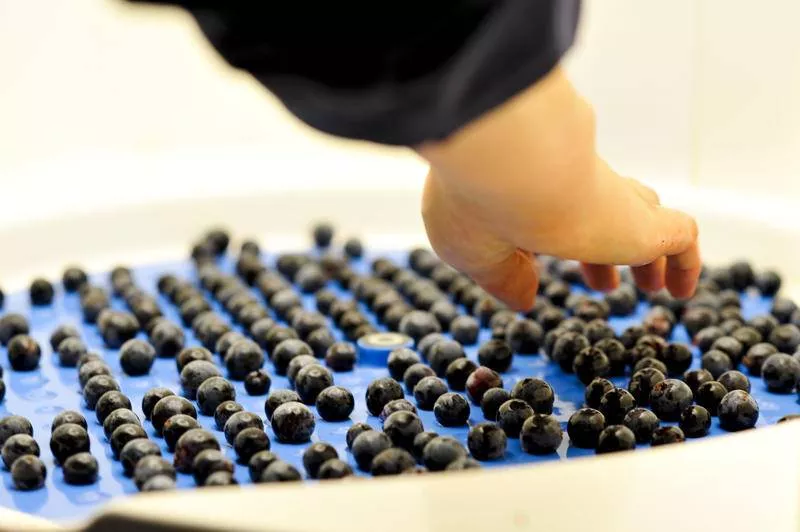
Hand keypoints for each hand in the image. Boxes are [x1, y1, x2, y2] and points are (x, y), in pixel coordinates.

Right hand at [416, 67, 699, 310]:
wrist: (511, 171)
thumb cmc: (476, 208)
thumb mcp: (473, 255)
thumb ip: (502, 277)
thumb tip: (524, 299)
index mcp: (524, 192)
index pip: (547, 215)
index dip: (548, 246)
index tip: (536, 275)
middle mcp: (569, 188)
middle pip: (597, 211)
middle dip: (601, 250)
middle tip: (604, 286)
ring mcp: (609, 199)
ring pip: (639, 217)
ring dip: (644, 255)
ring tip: (652, 286)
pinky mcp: (642, 220)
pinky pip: (679, 239)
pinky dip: (685, 264)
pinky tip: (681, 292)